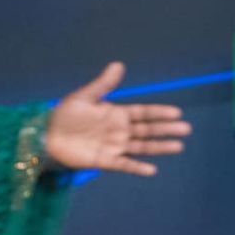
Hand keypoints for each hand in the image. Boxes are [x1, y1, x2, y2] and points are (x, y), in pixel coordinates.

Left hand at [43, 62, 192, 176]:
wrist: (47, 136)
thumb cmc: (65, 116)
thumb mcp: (85, 97)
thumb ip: (104, 85)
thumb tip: (119, 65)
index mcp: (115, 114)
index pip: (143, 113)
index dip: (159, 113)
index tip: (177, 113)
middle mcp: (119, 131)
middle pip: (147, 130)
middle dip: (166, 129)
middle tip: (186, 130)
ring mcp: (114, 147)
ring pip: (141, 147)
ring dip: (159, 147)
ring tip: (178, 147)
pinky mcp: (105, 161)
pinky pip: (124, 165)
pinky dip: (137, 168)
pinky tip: (152, 170)